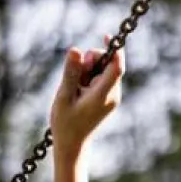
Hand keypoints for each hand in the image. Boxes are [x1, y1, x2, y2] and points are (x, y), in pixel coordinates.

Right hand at [50, 43, 124, 159]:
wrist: (72, 145)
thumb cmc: (65, 123)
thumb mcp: (64, 96)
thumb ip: (71, 73)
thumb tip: (76, 50)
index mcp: (103, 95)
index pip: (116, 66)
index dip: (113, 49)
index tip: (105, 36)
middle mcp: (112, 95)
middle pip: (108, 64)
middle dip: (91, 61)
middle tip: (75, 74)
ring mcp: (112, 97)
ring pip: (104, 70)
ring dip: (88, 70)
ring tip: (75, 87)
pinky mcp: (108, 98)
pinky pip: (102, 79)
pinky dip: (90, 78)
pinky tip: (79, 90)